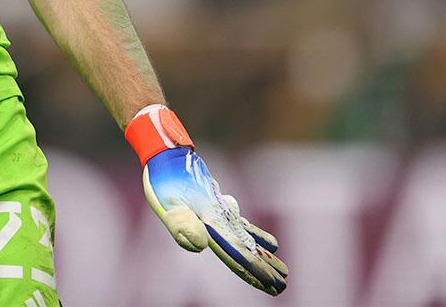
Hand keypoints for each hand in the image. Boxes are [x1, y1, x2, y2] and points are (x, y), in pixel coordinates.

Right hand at [126, 104, 286, 295]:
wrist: (163, 160)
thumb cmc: (162, 180)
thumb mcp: (168, 202)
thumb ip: (182, 226)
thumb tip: (201, 248)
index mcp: (204, 231)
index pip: (233, 256)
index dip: (252, 271)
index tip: (270, 285)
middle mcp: (212, 230)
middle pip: (242, 254)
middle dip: (261, 271)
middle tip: (282, 286)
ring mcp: (217, 218)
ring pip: (245, 242)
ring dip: (262, 258)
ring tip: (282, 271)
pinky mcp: (218, 207)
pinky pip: (241, 226)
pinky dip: (256, 236)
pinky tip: (272, 245)